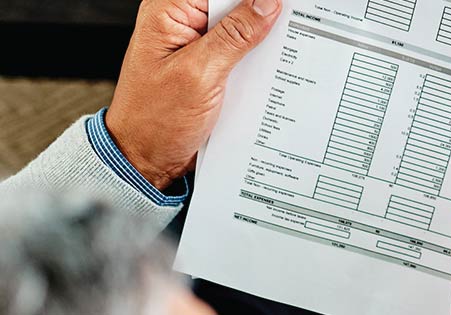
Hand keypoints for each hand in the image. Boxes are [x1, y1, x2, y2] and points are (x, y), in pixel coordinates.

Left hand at [105, 0, 282, 187]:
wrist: (147, 158)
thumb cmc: (155, 120)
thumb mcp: (199, 73)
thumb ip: (234, 36)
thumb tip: (266, 4)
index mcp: (169, 12)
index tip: (280, 6)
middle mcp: (181, 22)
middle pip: (233, 4)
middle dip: (261, 14)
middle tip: (288, 27)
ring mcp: (196, 43)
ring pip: (241, 25)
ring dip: (262, 39)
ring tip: (278, 52)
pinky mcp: (209, 63)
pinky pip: (240, 48)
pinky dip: (257, 57)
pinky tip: (270, 67)